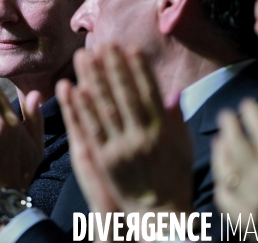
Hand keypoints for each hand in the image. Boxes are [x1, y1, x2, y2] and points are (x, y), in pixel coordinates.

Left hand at [58, 45, 193, 215]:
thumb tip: (173, 91)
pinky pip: (91, 130)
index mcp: (162, 131)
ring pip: (105, 108)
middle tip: (103, 43)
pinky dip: (82, 108)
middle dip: (113, 67)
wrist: (159, 215)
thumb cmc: (174, 178)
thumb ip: (176, 118)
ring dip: (93, 79)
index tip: (130, 47)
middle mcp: (142, 136)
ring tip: (84, 57)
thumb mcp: (183, 146)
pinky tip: (74, 88)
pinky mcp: (104, 160)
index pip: (149, 93)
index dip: (139, 69)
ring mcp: (121, 148)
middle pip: (125, 95)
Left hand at [213, 100, 257, 241]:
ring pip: (224, 169)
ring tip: (220, 139)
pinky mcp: (242, 220)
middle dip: (229, 125)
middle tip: (225, 114)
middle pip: (235, 145)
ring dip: (219, 150)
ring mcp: (250, 202)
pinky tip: (223, 170)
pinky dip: (220, 180)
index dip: (251, 112)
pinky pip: (222, 195)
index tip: (247, 103)